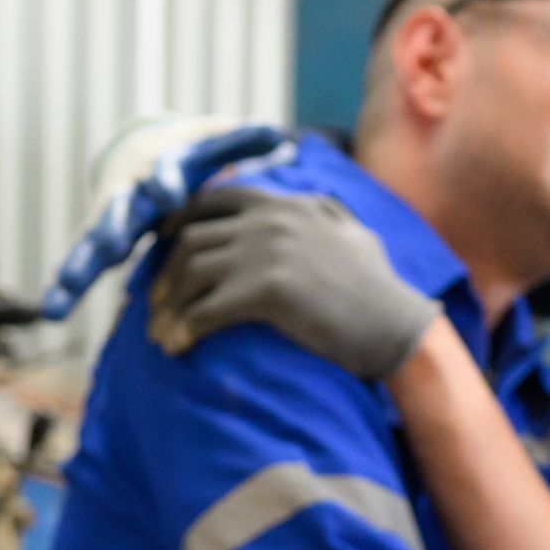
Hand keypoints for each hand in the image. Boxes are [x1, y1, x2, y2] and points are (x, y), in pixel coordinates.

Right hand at [39, 120, 288, 320]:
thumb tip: (282, 136)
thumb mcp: (214, 145)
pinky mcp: (95, 241)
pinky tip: (50, 311)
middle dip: (114, 226)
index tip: (170, 194)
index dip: (167, 183)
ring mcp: (107, 219)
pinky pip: (77, 265)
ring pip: (89, 244)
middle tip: (112, 244)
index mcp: (161, 169)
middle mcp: (129, 193)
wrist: (142, 152)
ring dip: (78, 268)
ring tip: (62, 294)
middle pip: (119, 209)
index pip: (164, 174)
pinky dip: (64, 287)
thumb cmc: (190, 157)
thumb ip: (244, 144)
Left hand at [148, 186, 439, 378]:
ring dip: (167, 307)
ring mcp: (267, 251)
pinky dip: (184, 329)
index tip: (162, 254)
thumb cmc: (377, 287)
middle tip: (155, 309)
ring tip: (160, 335)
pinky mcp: (267, 290)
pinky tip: (178, 347)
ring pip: (190, 273)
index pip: (212, 201)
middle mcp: (269, 219)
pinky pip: (205, 309)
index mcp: (282, 203)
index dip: (178, 226)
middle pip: (190, 241)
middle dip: (165, 277)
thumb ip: (319, 211)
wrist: (395, 324)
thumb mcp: (348, 230)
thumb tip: (310, 203)